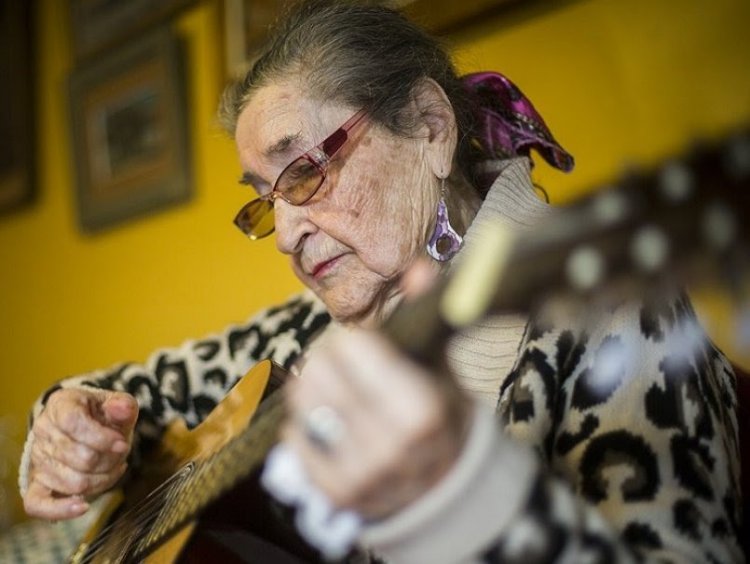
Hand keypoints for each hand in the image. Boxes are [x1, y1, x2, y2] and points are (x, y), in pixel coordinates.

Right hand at [23, 388, 137, 519]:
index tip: (122, 445)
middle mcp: (44, 431)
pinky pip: (38, 505)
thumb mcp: (118, 405)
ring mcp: (39, 459)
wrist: (89, 427)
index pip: (74, 423)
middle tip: (120, 455)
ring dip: (102, 480)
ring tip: (112, 468)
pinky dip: (61, 509)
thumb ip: (123, 406)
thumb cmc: (104, 416)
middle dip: (109, 460)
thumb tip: (122, 409)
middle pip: (81, 457)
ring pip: (74, 481)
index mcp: (61, 405)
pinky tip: (82, 506)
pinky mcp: (37, 483)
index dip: (102, 438)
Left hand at [282, 329, 469, 519]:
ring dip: (312, 388)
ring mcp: (363, 472)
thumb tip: (418, 268)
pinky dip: (302, 422)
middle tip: (342, 365)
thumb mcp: (439, 367)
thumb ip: (426, 315)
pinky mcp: (338, 492)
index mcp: (421, 408)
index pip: (353, 347)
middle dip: (327, 360)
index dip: (353, 341)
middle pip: (319, 371)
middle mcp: (391, 444)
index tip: (363, 347)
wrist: (444, 484)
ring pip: (303, 402)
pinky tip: (326, 421)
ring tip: (334, 390)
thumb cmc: (440, 416)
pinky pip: (294, 438)